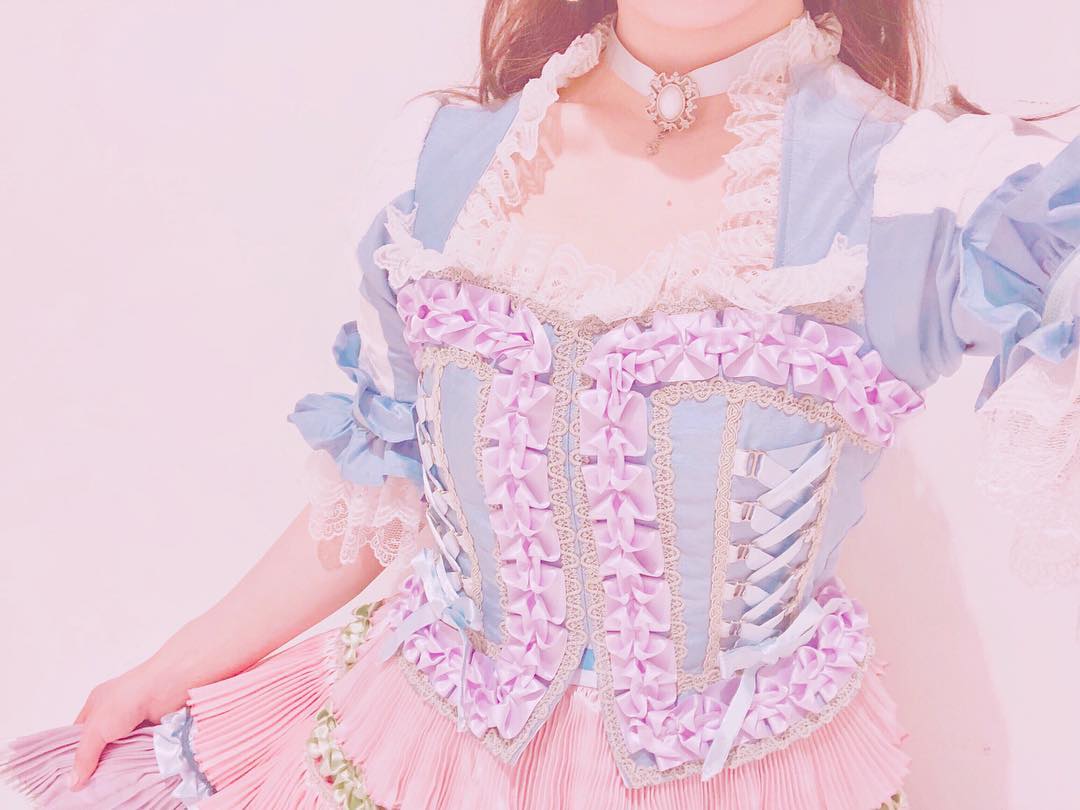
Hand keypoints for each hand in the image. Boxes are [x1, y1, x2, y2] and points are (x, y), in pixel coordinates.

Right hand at [69, 663, 184, 790]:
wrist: (168, 687)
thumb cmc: (128, 698)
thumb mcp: (96, 727)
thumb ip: (84, 755)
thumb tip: (73, 782)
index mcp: (96, 705)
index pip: (78, 734)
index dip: (74, 754)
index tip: (71, 779)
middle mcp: (114, 713)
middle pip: (101, 745)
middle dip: (97, 764)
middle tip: (90, 788)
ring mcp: (134, 722)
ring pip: (121, 750)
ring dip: (118, 764)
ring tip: (108, 787)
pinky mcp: (151, 730)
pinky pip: (139, 751)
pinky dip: (135, 761)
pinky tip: (129, 775)